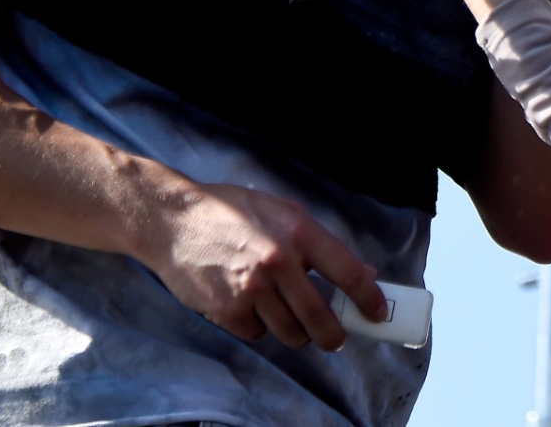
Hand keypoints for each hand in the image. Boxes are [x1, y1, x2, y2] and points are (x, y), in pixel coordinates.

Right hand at [140, 181, 388, 350]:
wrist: (173, 221)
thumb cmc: (232, 212)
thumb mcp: (284, 212)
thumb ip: (322, 244)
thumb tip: (360, 273)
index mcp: (298, 233)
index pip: (348, 273)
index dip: (368, 298)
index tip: (377, 312)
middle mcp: (277, 263)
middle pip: (321, 318)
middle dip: (335, 335)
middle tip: (337, 337)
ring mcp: (250, 290)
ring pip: (290, 333)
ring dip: (297, 332)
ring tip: (291, 317)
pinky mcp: (226, 311)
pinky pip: (258, 334)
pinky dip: (261, 328)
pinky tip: (253, 307)